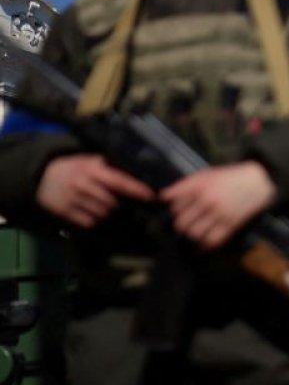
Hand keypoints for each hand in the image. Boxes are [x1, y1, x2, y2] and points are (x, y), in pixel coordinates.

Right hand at [36, 154, 154, 228]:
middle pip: (112, 203)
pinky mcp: (63, 211)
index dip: (136, 189)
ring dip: (106, 213)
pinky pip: (88, 222)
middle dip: (119, 205)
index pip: (119, 181)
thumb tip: (139, 175)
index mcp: (92, 170)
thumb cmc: (75, 168)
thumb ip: (111, 168)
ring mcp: (72, 198)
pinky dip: (93, 220)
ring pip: (102, 214)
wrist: (43, 175)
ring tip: (102, 205)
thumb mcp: (91, 162)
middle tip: (118, 202)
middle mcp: (82, 184)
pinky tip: (90, 211)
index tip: (151, 196)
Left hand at [161, 161, 276, 250]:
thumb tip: (164, 197)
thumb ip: (185, 185)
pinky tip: (203, 245)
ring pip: (195, 234)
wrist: (257, 182)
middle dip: (181, 225)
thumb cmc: (230, 177)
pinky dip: (205, 246)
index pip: (175, 205)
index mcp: (200, 187)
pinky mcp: (231, 224)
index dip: (175, 209)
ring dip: (192, 235)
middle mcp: (208, 201)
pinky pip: (213, 241)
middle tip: (186, 223)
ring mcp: (220, 214)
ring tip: (194, 232)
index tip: (180, 210)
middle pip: (182, 222)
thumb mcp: (207, 174)